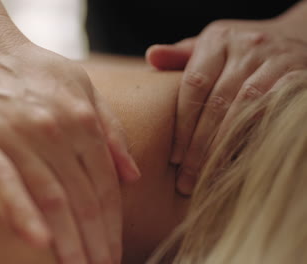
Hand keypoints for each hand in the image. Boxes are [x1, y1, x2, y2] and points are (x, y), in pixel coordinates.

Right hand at [0, 42, 139, 263]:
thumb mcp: (82, 86)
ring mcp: (16, 134)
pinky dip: (21, 212)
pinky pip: (3, 180)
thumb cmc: (29, 68)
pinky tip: (36, 243)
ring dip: (67, 241)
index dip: (113, 226)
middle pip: (83, 199)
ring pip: (50, 197)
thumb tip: (133, 175)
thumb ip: (110, 130)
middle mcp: (55, 129)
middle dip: (95, 244)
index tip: (115, 255)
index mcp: (82, 120)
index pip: (105, 187)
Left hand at [146, 19, 306, 194]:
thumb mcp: (210, 46)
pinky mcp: (298, 75)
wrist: (297, 37)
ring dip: (224, 147)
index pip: (193, 85)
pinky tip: (241, 161)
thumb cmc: (240, 50)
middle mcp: (246, 47)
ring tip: (208, 176)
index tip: (174, 157)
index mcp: (217, 41)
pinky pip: (273, 111)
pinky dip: (256, 137)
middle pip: (217, 103)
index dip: (183, 124)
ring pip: (244, 110)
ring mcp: (275, 60)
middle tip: (187, 178)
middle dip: (199, 145)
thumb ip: (180, 55)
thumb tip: (152, 57)